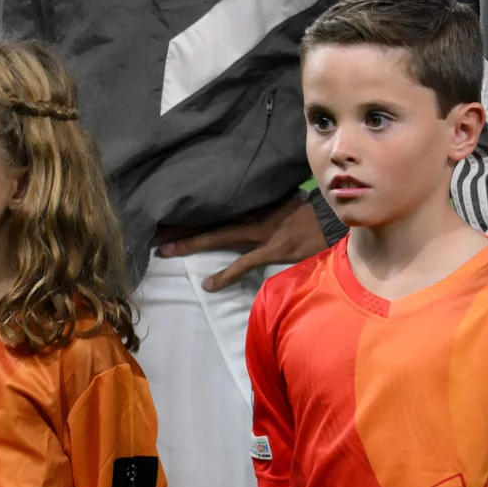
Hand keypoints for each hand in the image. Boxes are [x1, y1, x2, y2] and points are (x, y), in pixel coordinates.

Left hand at [155, 195, 327, 291]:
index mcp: (254, 203)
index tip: (163, 211)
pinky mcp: (273, 248)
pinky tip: (208, 285)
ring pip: (220, 234)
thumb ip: (263, 204)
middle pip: (210, 217)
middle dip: (181, 223)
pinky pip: (245, 263)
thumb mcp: (284, 201)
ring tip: (165, 251)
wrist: (336, 216)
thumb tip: (248, 206)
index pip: (214, 206)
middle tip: (151, 228)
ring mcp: (261, 231)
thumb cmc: (312, 210)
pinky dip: (226, 274)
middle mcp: (253, 214)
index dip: (188, 210)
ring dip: (192, 242)